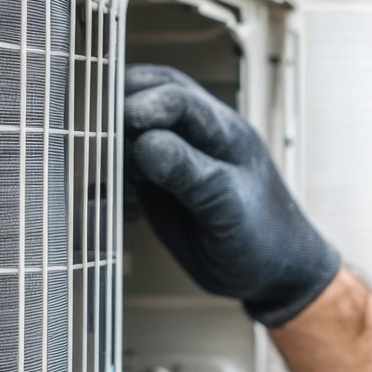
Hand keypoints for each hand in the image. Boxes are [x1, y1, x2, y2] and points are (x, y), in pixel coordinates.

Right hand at [123, 64, 339, 326]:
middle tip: (102, 146)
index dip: (147, 104)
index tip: (124, 123)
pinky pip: (126, 167)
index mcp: (224, 130)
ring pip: (132, 131)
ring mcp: (176, 156)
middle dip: (120, 114)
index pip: (178, 97)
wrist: (269, 276)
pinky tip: (124, 211)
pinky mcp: (159, 182)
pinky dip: (114, 181)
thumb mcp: (230, 208)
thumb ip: (191, 174)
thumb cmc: (263, 240)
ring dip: (115, 153)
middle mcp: (197, 135)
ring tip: (121, 192)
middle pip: (148, 95)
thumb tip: (145, 143)